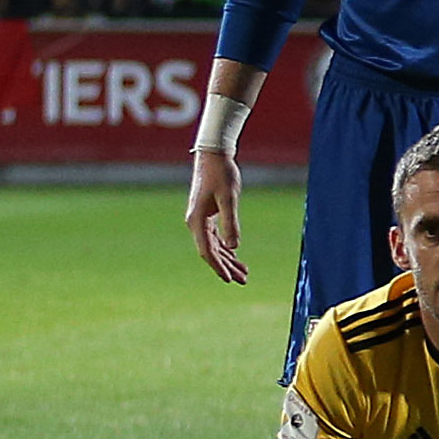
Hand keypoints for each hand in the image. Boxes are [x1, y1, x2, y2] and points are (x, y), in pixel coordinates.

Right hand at [187, 150, 246, 284]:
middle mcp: (195, 223)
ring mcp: (200, 219)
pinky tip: (235, 255)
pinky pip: (215, 237)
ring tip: (243, 273)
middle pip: (211, 252)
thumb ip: (230, 222)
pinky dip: (226, 248)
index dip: (219, 267)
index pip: (207, 251)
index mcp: (197, 221)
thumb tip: (233, 247)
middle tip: (243, 281)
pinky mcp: (206, 215)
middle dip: (227, 267)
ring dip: (228, 260)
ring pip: (214, 246)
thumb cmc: (222, 175)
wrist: (213, 156)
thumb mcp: (229, 198)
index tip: (229, 280)